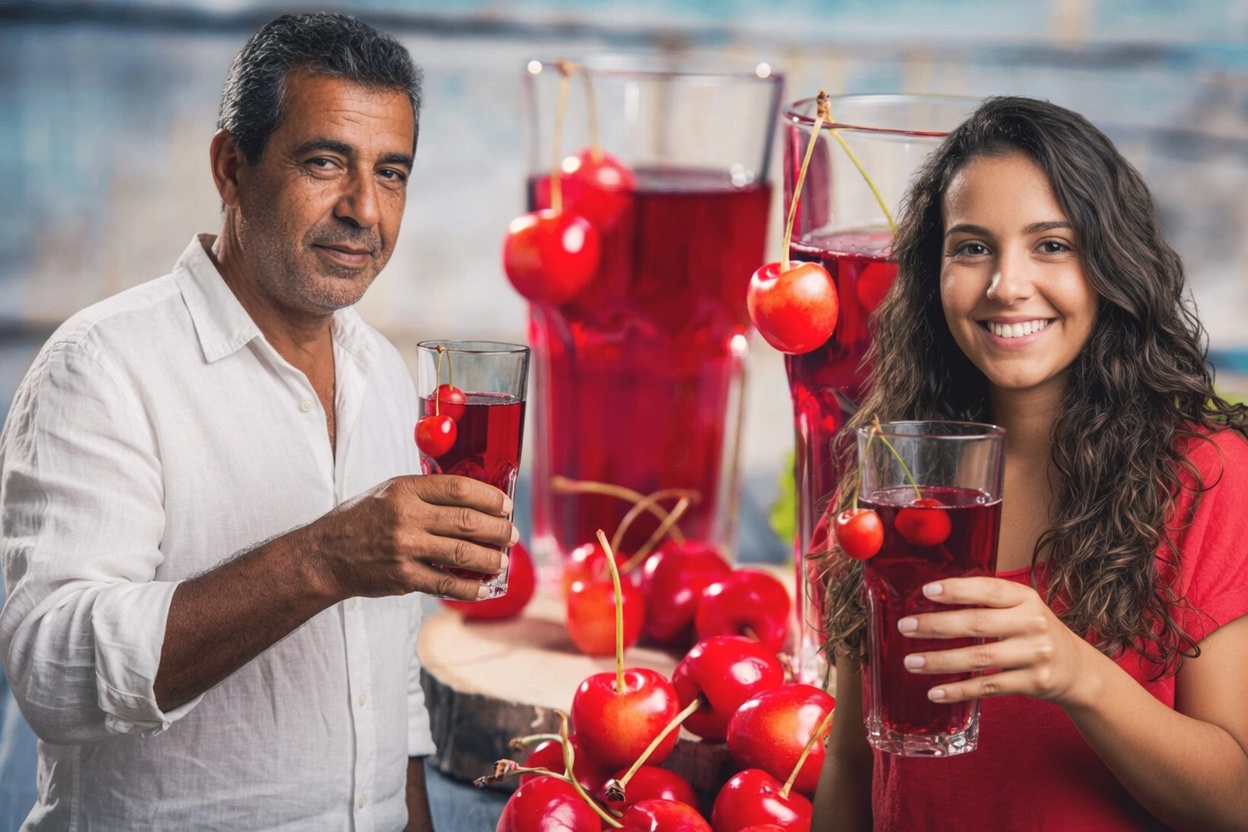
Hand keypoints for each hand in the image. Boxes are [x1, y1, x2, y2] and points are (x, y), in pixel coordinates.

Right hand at [307, 474, 515, 602]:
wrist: (325, 555)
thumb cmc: (362, 520)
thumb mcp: (390, 492)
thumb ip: (427, 493)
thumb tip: (475, 499)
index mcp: (405, 490)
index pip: (459, 488)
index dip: (490, 497)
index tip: (506, 505)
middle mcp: (406, 517)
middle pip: (467, 521)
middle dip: (498, 529)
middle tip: (512, 535)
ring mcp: (405, 549)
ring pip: (462, 553)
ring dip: (490, 559)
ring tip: (502, 561)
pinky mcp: (403, 577)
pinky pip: (446, 584)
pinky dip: (470, 588)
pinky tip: (484, 589)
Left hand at [897, 576, 1099, 707]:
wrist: (1077, 669)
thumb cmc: (1036, 631)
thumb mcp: (1022, 607)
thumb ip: (988, 600)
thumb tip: (934, 595)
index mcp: (1026, 598)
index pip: (988, 590)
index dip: (956, 590)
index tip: (926, 591)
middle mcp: (1032, 624)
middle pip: (977, 624)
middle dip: (936, 625)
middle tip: (906, 627)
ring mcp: (1034, 655)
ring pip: (979, 658)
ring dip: (940, 661)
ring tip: (911, 662)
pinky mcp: (1033, 683)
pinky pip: (988, 687)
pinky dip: (959, 690)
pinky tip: (935, 692)